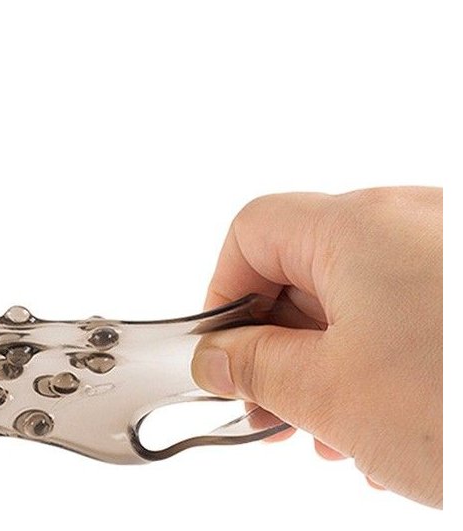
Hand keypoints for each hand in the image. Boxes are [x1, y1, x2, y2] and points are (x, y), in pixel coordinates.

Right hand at [191, 187, 441, 507]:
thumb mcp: (332, 394)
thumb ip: (254, 368)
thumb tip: (216, 357)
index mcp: (355, 226)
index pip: (250, 232)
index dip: (223, 295)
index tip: (225, 356)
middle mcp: (405, 221)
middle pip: (303, 268)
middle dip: (278, 347)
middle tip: (272, 411)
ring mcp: (449, 252)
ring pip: (357, 299)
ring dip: (330, 367)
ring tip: (336, 436)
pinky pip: (408, 311)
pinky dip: (383, 362)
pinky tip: (390, 427)